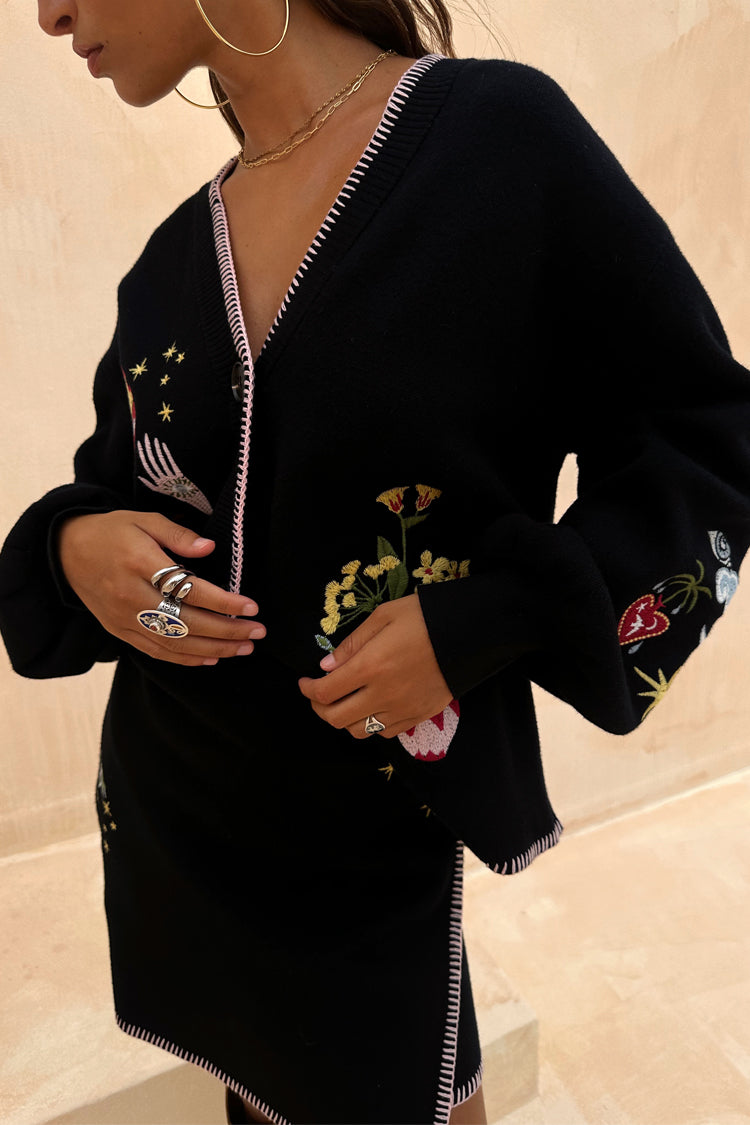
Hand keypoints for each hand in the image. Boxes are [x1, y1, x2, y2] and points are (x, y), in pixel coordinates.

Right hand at [57, 510, 264, 665]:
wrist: (66, 552)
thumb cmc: (112, 531)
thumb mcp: (144, 520)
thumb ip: (179, 534)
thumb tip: (210, 548)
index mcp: (139, 563)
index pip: (189, 589)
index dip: (224, 602)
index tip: (251, 607)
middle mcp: (131, 596)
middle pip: (187, 622)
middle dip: (227, 631)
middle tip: (257, 633)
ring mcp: (124, 619)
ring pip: (174, 643)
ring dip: (213, 649)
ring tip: (243, 648)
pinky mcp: (119, 631)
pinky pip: (157, 652)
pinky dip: (186, 659)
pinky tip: (212, 658)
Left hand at [298, 594, 450, 738]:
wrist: (470, 632)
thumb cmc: (424, 617)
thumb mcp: (383, 616)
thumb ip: (351, 644)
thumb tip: (326, 668)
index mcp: (370, 666)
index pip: (325, 692)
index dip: (307, 690)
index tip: (304, 682)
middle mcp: (383, 694)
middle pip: (337, 719)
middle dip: (320, 709)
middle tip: (319, 695)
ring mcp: (403, 709)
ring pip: (361, 732)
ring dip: (345, 720)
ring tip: (345, 703)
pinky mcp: (420, 716)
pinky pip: (387, 733)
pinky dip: (373, 725)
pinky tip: (373, 707)